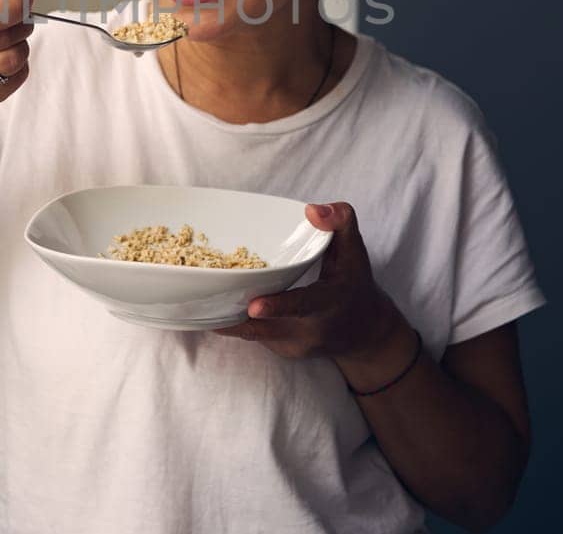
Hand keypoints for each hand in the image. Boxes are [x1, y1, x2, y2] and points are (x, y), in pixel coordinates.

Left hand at [214, 202, 409, 367]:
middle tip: (204, 301)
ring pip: (252, 332)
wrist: (364, 332)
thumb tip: (311, 210)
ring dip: (226, 317)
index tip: (253, 307)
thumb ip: (340, 222)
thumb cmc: (354, 284)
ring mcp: (293, 345)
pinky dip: (234, 320)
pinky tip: (216, 304)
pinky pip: (253, 334)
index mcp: (329, 303)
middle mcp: (310, 330)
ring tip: (197, 301)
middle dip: (235, 315)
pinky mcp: (281, 351)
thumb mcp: (356, 251)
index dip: (278, 306)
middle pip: (265, 326)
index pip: (303, 305)